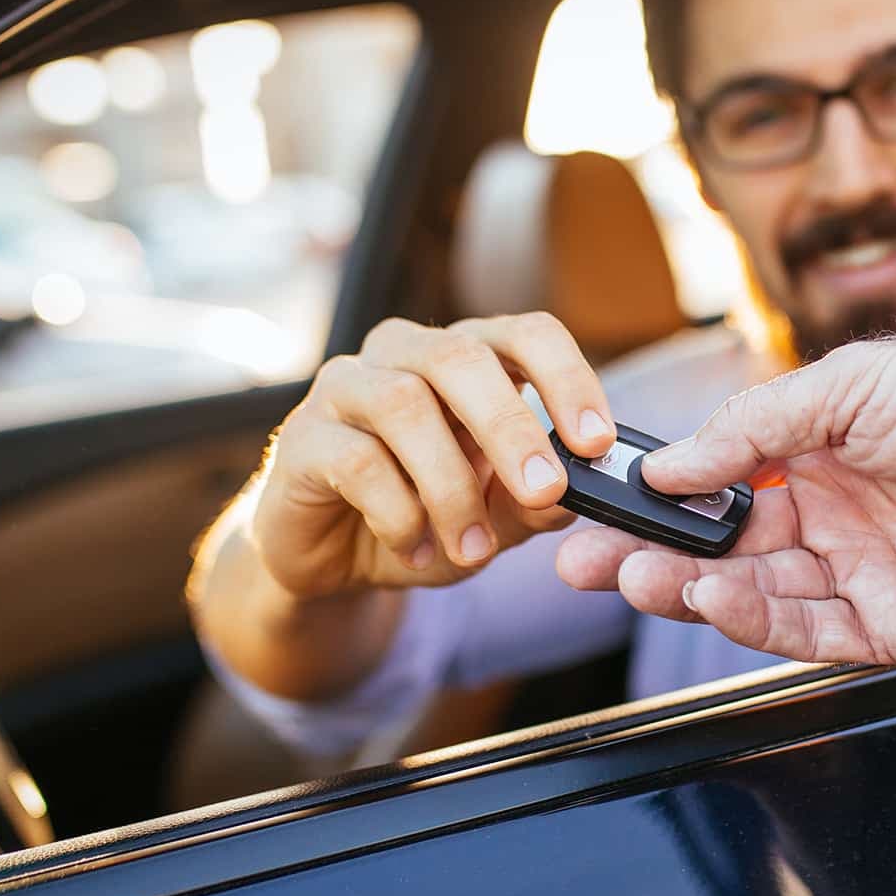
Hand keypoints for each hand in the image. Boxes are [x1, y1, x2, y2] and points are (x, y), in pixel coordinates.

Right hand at [252, 313, 613, 595]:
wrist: (334, 561)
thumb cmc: (424, 516)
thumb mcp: (495, 516)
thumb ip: (536, 500)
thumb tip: (578, 491)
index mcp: (464, 357)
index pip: (525, 334)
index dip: (566, 378)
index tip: (595, 441)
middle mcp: (403, 353)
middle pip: (460, 357)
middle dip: (511, 427)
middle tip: (545, 490)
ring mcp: (345, 387)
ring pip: (405, 405)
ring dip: (451, 486)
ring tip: (474, 550)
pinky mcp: (300, 438)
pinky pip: (356, 461)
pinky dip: (399, 514)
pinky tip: (416, 550)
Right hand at [555, 328, 895, 664]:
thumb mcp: (852, 385)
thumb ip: (754, 428)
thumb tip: (670, 464)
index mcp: (822, 453)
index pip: (719, 485)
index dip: (658, 500)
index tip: (596, 506)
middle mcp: (838, 517)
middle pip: (725, 548)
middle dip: (652, 555)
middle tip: (588, 561)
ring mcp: (867, 576)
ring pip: (758, 595)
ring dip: (693, 588)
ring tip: (641, 577)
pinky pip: (812, 635)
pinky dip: (756, 622)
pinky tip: (714, 597)